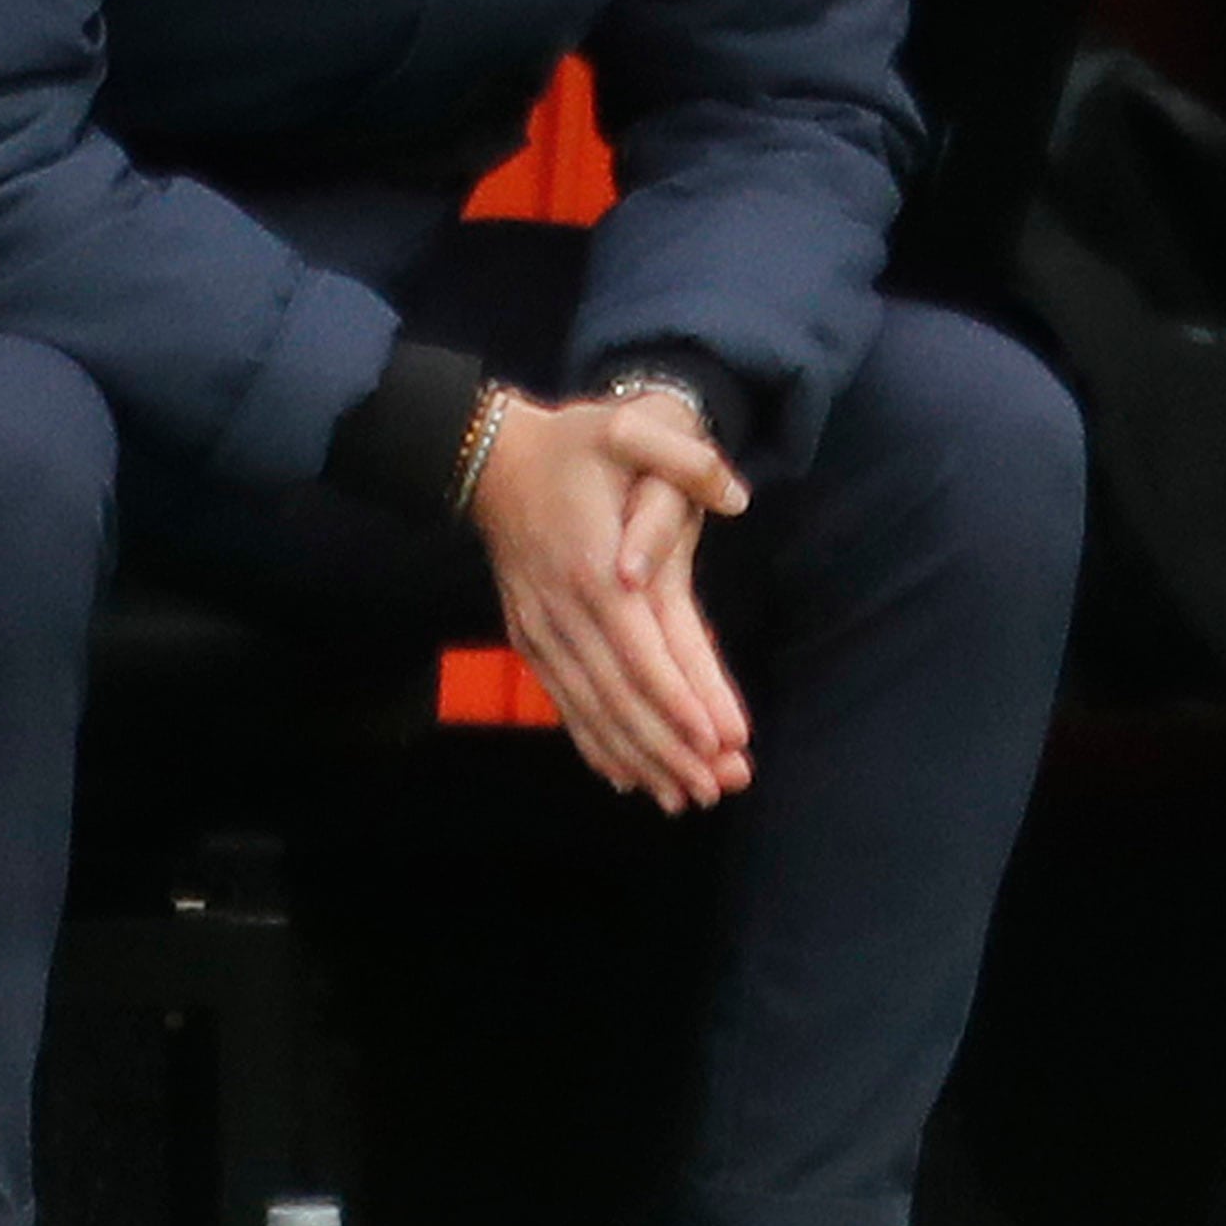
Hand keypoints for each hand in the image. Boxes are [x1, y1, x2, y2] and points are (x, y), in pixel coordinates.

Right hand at [467, 389, 752, 810]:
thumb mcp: (629, 428)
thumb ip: (686, 459)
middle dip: (672, 747)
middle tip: (719, 787)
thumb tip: (735, 498)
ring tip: (682, 798)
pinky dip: (595, 743)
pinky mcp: (532, 639)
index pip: (646, 651)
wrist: (491, 459)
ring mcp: (544, 632)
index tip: (721, 740)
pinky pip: (565, 703)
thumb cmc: (572, 444)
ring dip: (639, 758)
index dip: (683, 699)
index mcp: (597, 570)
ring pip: (594, 710)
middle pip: (625, 695)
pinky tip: (624, 776)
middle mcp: (568, 613)